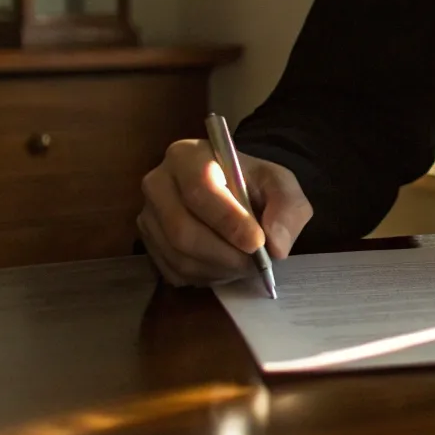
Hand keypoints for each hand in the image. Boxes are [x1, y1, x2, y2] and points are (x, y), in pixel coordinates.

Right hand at [137, 139, 313, 285]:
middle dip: (225, 255)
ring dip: (218, 269)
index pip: (200, 191)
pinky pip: (173, 271)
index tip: (257, 243)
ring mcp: (148, 216)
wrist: (234, 191)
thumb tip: (276, 246)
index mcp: (187, 156)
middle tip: (255, 264)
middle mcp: (157, 184)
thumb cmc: (254, 183)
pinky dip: (205, 277)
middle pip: (182, 230)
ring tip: (244, 266)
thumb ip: (287, 208)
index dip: (229, 221)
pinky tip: (225, 267)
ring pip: (178, 256)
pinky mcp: (148, 243)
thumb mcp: (281, 184)